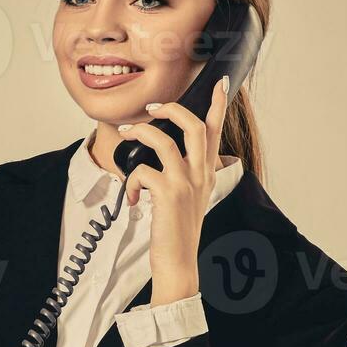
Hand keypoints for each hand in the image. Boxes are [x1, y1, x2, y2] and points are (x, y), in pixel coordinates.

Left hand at [119, 75, 230, 304]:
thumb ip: (186, 175)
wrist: (179, 264)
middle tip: (151, 108)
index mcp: (207, 173)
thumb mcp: (190, 199)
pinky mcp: (168, 194)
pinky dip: (130, 181)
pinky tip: (132, 198)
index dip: (218, 104)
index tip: (219, 83)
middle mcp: (201, 174)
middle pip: (193, 125)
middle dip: (171, 109)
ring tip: (127, 134)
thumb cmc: (179, 232)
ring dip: (141, 134)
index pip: (216, 131)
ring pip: (164, 140)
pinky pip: (142, 171)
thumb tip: (165, 154)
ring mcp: (186, 183)